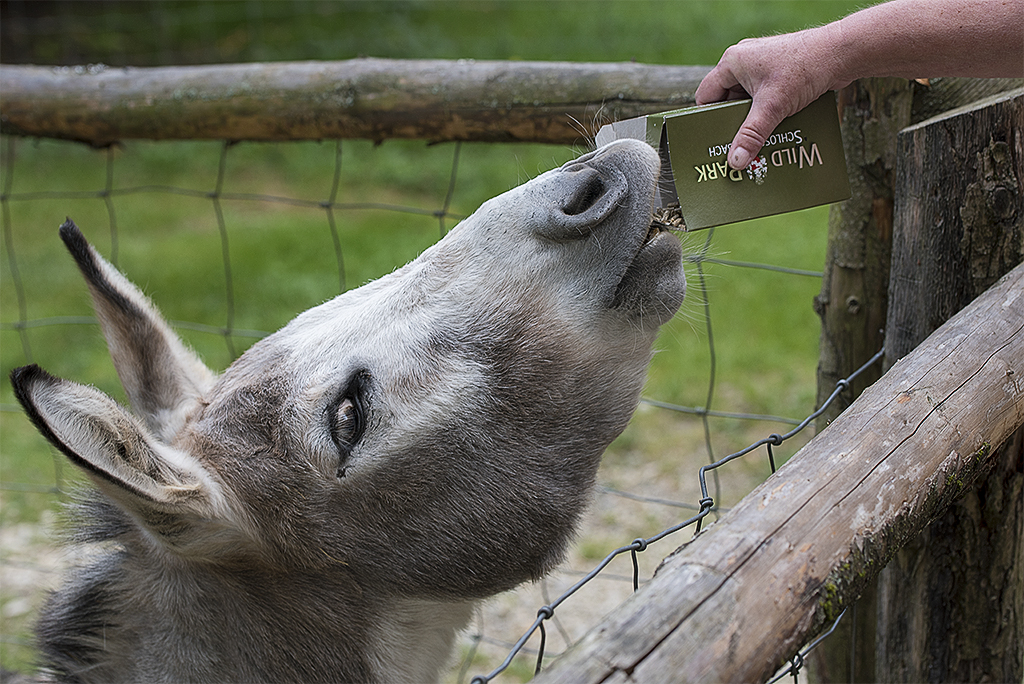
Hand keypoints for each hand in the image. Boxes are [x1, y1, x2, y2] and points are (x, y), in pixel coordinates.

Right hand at [695, 26, 846, 169]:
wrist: (843, 53)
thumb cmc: (805, 67)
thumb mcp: (772, 107)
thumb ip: (751, 135)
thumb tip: (735, 161)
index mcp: (732, 62)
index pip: (706, 94)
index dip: (709, 117)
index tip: (716, 137)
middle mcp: (745, 61)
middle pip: (727, 99)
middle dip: (734, 121)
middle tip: (738, 143)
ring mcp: (763, 65)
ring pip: (748, 99)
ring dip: (754, 119)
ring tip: (759, 137)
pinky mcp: (780, 72)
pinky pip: (766, 97)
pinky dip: (769, 112)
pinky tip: (777, 127)